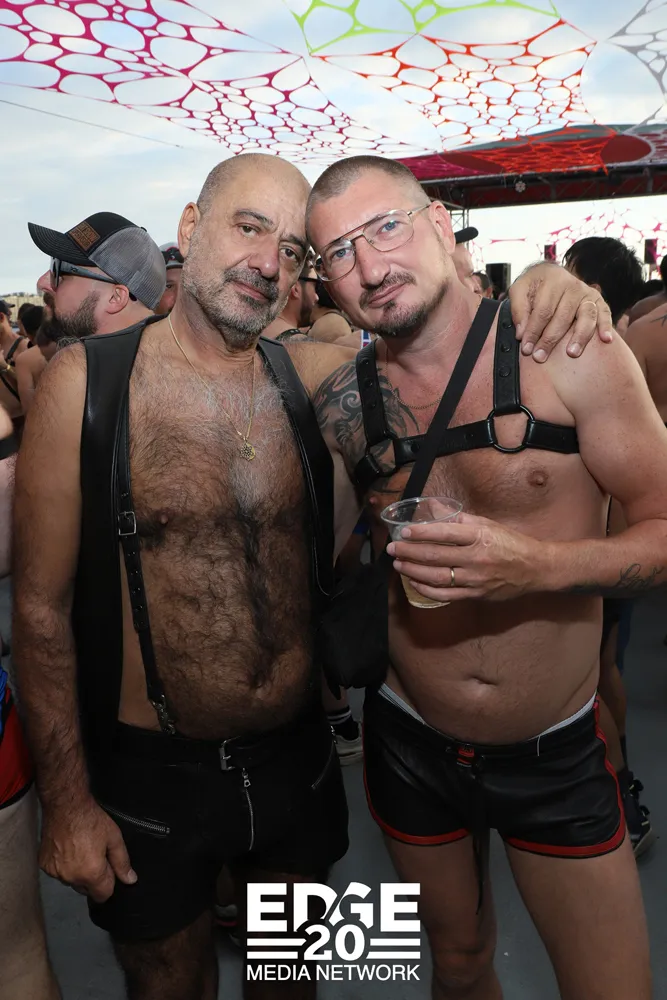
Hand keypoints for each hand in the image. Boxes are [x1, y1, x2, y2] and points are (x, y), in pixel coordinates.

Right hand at [40, 796, 136, 903]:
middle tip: (94, 855)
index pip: (103, 894)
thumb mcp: (114, 838)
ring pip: (72, 881)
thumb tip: (130, 880)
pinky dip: (64, 866)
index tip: (108, 868)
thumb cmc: (90, 819)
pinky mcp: (45, 866)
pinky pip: (59, 873)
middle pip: (87, 889)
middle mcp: (71, 878)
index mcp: (91, 873)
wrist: (65, 805)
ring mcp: (56, 873)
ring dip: (78, 872)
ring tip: (80, 849)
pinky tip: (67, 849)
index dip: (109, 882)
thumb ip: (122, 862)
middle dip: (93, 878)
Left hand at [386, 512, 547, 602]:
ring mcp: (475, 579)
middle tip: (392, 548)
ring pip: (437, 577)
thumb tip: (435, 510)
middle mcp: (476, 558)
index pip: (444, 533)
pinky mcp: (476, 595)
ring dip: (413, 571)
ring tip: (398, 565)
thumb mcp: (488, 524)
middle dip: (409, 552)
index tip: (403, 531)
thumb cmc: (511, 542)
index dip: (421, 532)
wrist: (536, 568)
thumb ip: (461, 520)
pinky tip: (415, 583)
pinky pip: (446, 595)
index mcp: (479, 536)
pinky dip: (427, 590)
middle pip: (435, 556)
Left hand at [509, 262, 613, 362]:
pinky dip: (606, 325)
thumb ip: (518, 309)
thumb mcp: (519, 290)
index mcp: (553, 281)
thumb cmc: (534, 286)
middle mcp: (573, 286)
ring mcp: (587, 293)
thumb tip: (522, 333)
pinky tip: (606, 339)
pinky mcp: (597, 301)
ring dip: (580, 336)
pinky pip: (605, 312)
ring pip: (586, 316)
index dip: (534, 331)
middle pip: (563, 316)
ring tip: (572, 353)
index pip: (543, 311)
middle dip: (550, 339)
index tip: (526, 349)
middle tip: (540, 357)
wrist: (551, 273)